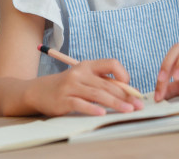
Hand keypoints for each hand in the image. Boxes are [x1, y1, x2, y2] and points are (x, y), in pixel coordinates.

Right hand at [27, 59, 143, 116]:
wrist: (39, 91)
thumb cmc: (68, 86)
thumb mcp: (84, 79)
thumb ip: (104, 83)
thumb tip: (131, 92)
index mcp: (87, 65)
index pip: (111, 63)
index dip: (123, 74)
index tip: (131, 88)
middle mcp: (79, 73)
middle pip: (107, 84)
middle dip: (125, 95)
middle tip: (138, 105)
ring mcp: (70, 86)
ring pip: (97, 94)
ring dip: (115, 103)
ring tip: (128, 110)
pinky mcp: (63, 99)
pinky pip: (80, 104)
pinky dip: (92, 109)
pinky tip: (102, 114)